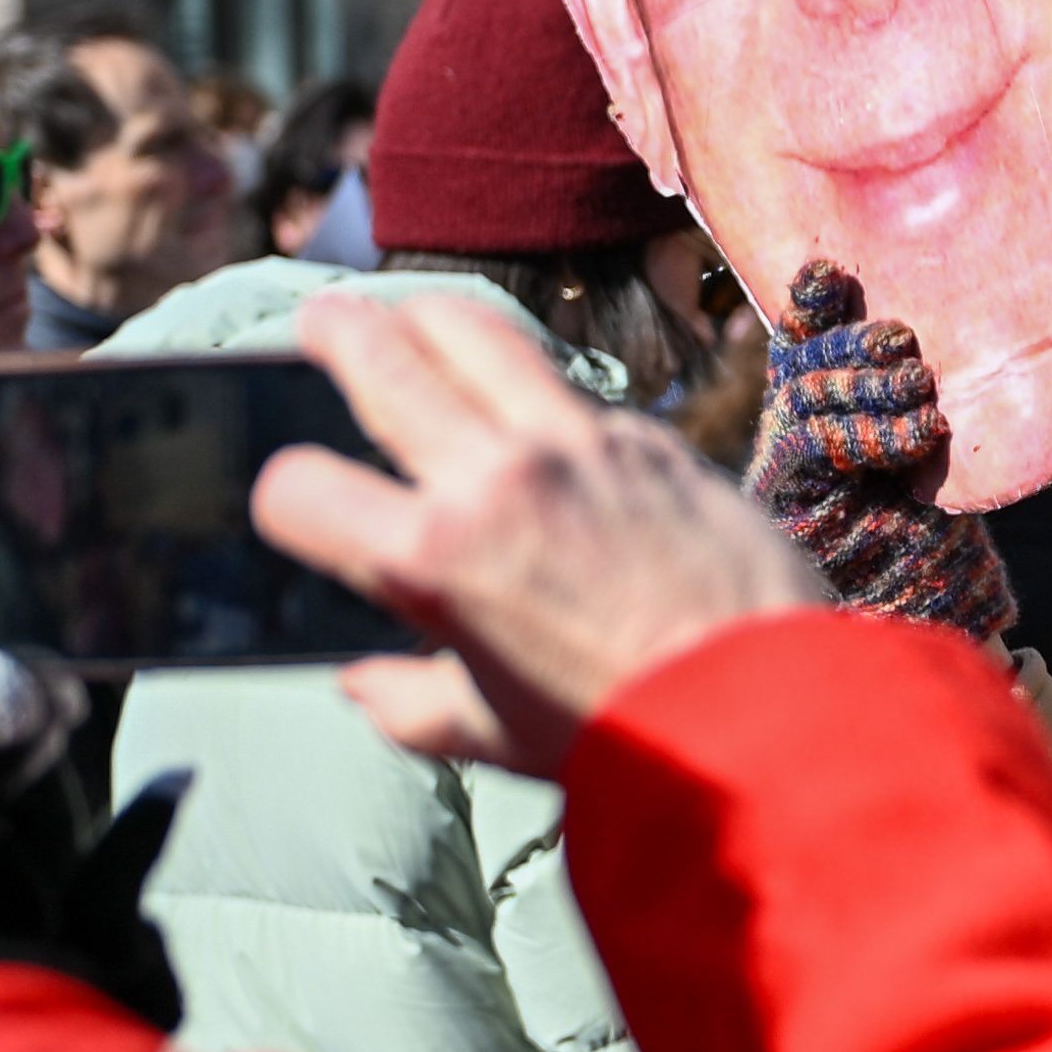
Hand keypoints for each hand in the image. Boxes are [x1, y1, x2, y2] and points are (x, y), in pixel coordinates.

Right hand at [256, 288, 826, 773]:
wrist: (767, 712)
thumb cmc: (626, 738)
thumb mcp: (491, 737)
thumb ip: (409, 704)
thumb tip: (362, 682)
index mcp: (433, 559)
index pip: (301, 488)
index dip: (285, 497)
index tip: (302, 502)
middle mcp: (494, 478)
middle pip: (375, 355)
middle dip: (329, 332)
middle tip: (318, 325)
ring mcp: (575, 442)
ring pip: (472, 328)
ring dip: (423, 313)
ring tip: (407, 317)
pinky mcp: (647, 435)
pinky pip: (566, 379)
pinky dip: (530, 378)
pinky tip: (525, 396)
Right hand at [746, 260, 1018, 641]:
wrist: (921, 622)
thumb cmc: (926, 544)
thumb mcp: (926, 465)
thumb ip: (909, 415)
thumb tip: (922, 358)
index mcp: (818, 422)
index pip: (802, 353)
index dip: (809, 310)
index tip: (827, 272)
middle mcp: (791, 442)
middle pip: (803, 369)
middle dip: (849, 343)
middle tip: (904, 341)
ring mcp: (784, 476)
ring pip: (806, 400)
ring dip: (866, 383)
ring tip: (923, 387)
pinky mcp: (787, 508)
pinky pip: (813, 446)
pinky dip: (870, 430)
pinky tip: (921, 433)